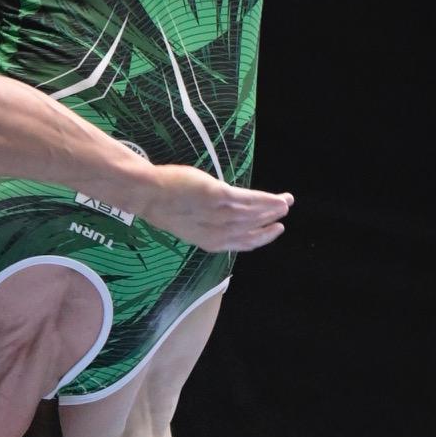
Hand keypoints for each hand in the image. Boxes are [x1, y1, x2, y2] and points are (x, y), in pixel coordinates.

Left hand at [132, 166, 291, 253]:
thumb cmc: (164, 203)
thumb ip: (208, 221)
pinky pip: (250, 200)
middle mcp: (218, 232)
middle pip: (252, 230)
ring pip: (254, 215)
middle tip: (285, 213)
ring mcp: (219, 214)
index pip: (242, 243)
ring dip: (273, 209)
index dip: (261, 238)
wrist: (149, 194)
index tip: (275, 230)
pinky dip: (266, 200)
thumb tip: (223, 212)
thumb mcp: (188, 220)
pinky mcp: (219, 196)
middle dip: (271, 222)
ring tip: (286, 202)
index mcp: (210, 241)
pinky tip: (278, 197)